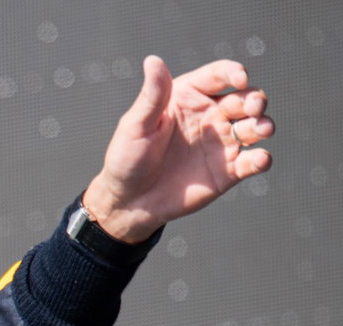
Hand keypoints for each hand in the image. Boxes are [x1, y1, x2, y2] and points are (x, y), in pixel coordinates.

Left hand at [83, 55, 273, 243]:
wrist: (130, 201)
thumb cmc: (127, 158)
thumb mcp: (136, 125)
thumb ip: (152, 95)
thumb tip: (152, 60)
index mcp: (189, 97)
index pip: (219, 75)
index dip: (234, 72)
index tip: (240, 78)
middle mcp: (211, 116)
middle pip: (246, 98)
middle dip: (255, 99)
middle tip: (252, 108)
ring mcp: (222, 142)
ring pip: (256, 126)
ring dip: (264, 125)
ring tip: (259, 130)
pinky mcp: (229, 170)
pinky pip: (254, 161)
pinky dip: (262, 159)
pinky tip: (258, 159)